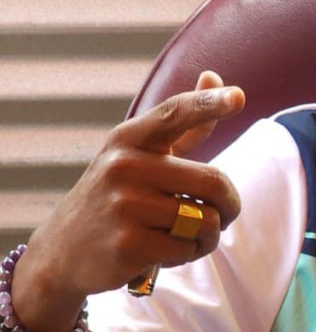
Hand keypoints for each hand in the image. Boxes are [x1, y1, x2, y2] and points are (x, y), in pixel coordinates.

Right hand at [15, 72, 245, 331]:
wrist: (61, 251)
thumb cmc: (115, 196)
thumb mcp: (140, 156)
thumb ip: (183, 123)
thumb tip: (214, 76)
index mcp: (129, 139)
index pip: (174, 114)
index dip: (209, 104)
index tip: (238, 97)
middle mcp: (124, 166)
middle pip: (214, 182)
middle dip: (230, 206)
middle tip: (223, 216)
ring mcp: (124, 205)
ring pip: (205, 220)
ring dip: (208, 236)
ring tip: (188, 236)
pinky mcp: (128, 244)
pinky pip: (187, 248)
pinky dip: (189, 254)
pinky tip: (167, 253)